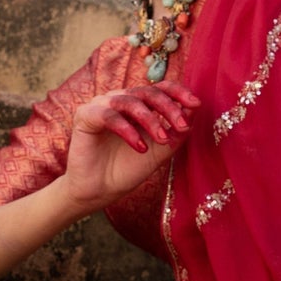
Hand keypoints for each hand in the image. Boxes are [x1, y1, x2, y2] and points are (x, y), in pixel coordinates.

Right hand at [63, 80, 199, 210]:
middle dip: (168, 107)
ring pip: (130, 101)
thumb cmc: (127, 169)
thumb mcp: (160, 151)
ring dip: (150, 119)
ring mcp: (101, 106)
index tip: (195, 104)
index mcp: (137, 105)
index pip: (159, 89)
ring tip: (162, 139)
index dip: (178, 93)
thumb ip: (176, 132)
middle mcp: (119, 100)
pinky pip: (109, 116)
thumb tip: (194, 109)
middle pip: (147, 92)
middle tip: (182, 125)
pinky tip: (140, 147)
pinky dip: (128, 130)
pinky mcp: (85, 116)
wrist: (99, 191)